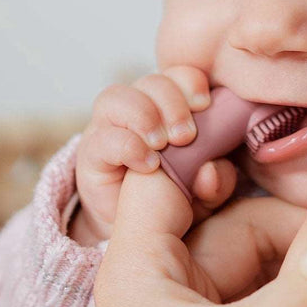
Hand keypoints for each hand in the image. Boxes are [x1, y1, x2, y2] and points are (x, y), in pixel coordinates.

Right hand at [71, 65, 238, 243]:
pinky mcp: (91, 153)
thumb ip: (215, 182)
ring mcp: (109, 127)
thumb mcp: (204, 194)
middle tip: (186, 135)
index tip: (206, 104)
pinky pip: (102, 138)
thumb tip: (211, 173)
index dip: (190, 82)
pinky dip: (127, 146)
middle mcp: (137, 108)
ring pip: (116, 97)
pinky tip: (148, 165)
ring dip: (144, 116)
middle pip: (150, 82)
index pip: (176, 75)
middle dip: (171, 102)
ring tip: (162, 145)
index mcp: (168, 106)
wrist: (133, 231)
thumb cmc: (172, 199)